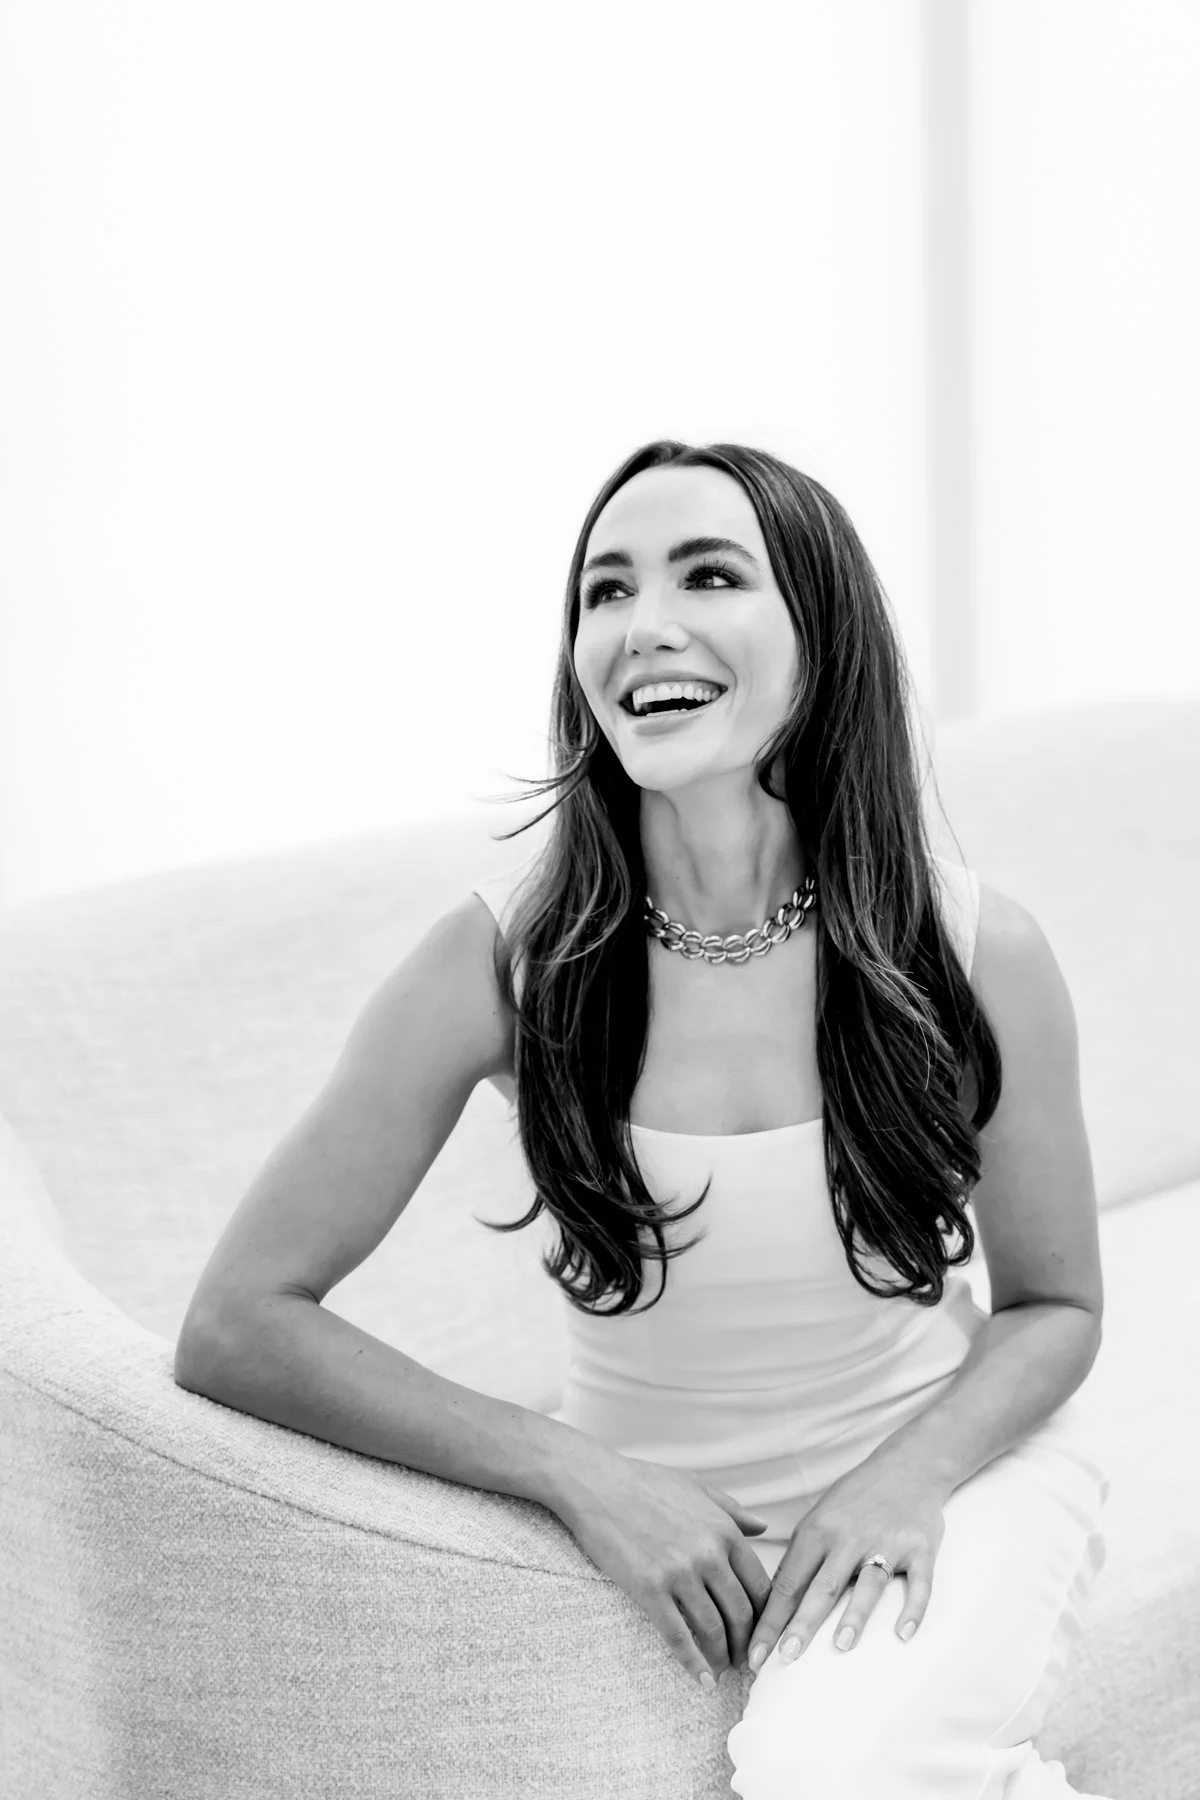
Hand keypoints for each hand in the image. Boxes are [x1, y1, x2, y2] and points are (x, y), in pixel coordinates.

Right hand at [555, 1450, 773, 1687]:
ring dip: (722, 1657)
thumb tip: (763, 1525)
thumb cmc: (645, 1483)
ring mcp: (679, 1573)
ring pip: (713, 1629)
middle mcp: (708, 1554)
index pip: (759, 1586)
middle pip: (741, 1614)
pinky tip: (701, 1680)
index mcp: (724, 1531)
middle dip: (747, 1644)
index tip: (762, 1634)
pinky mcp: (649, 1588)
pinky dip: (693, 1664)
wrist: (596, 1484)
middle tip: (746, 1662)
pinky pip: (677, 1636)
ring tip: (723, 1670)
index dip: (765, 1617)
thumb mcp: (696, 1488)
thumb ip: (732, 1511)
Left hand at [745, 1449, 948, 1673]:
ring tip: (841, 1645)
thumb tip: (774, 1603)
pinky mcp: (920, 1548)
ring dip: (855, 1614)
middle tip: (786, 1657)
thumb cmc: (855, 1499)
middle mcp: (849, 1537)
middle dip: (802, 1624)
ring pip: (869, 1583)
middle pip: (822, 1586)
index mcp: (817, 1531)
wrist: (908, 1465)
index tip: (755, 1655)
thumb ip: (800, 1558)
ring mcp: (887, 1542)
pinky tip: (904, 1633)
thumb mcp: (819, 1518)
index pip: (788, 1582)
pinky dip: (913, 1607)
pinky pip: (919, 1582)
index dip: (770, 1620)